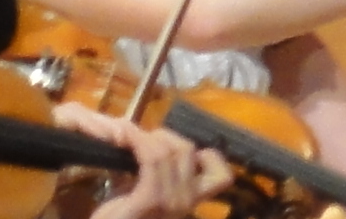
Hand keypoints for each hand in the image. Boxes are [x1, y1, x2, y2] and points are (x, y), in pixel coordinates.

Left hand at [52, 105, 233, 218]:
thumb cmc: (123, 215)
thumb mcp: (144, 191)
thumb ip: (155, 169)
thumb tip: (151, 134)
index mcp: (190, 200)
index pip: (222, 177)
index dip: (209, 156)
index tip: (180, 152)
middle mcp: (187, 202)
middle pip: (188, 149)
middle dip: (163, 136)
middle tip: (140, 141)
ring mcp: (171, 202)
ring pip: (168, 151)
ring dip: (144, 137)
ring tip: (127, 138)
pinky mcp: (149, 201)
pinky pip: (151, 158)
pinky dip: (136, 141)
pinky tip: (123, 139)